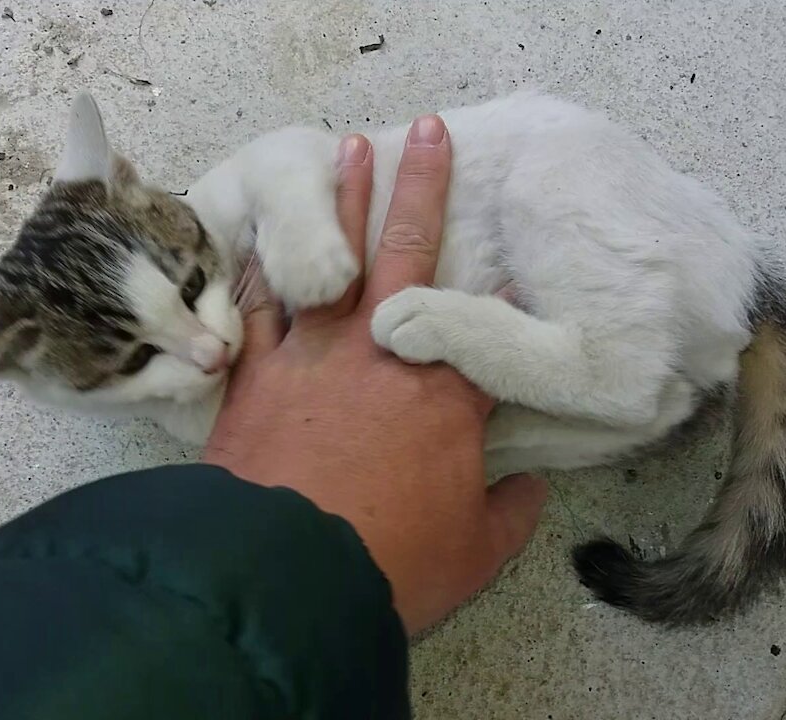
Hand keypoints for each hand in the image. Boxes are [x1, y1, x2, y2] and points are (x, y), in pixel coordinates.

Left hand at [202, 117, 547, 633]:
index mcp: (445, 397)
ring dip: (342, 203)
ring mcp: (314, 358)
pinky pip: (259, 308)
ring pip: (331, 261)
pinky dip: (263, 271)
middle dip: (424, 188)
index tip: (507, 269)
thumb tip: (530, 489)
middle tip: (430, 133)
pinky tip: (266, 239)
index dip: (498, 296)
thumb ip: (509, 512)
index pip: (483, 328)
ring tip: (350, 151)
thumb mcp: (473, 551)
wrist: (283, 576)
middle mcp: (381, 358)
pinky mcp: (256, 376)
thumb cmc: (389, 564)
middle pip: (410, 256)